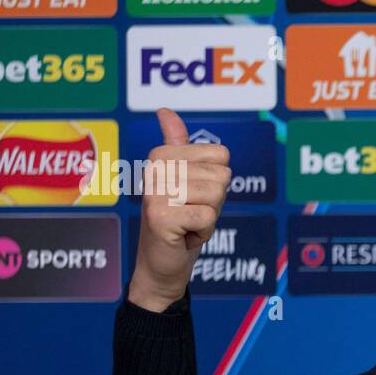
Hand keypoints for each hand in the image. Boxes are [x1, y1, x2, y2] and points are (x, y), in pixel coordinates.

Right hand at [127, 108, 231, 312]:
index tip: (193, 195)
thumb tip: (165, 111)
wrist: (162, 264)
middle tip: (191, 212)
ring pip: (216, 195)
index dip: (216, 180)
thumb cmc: (179, 220)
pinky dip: (204, 231)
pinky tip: (184, 235)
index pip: (221, 155)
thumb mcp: (183, 180)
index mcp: (161, 156)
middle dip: (215, 201)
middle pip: (221, 175)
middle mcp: (154, 170)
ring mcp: (155, 193)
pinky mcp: (160, 217)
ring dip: (209, 216)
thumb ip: (176, 144)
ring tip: (187, 223)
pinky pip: (208, 216)